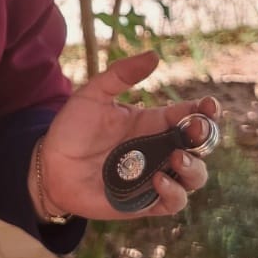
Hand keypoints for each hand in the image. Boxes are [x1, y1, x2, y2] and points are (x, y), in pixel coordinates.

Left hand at [38, 51, 219, 219]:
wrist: (50, 166)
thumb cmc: (72, 129)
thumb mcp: (93, 95)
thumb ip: (120, 75)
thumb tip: (155, 55)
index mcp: (153, 123)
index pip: (190, 115)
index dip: (205, 110)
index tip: (208, 105)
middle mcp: (160, 150)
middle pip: (201, 146)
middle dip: (207, 137)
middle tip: (197, 129)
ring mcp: (156, 176)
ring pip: (196, 176)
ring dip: (195, 167)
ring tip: (178, 157)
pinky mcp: (146, 202)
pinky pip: (175, 202)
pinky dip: (175, 192)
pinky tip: (159, 179)